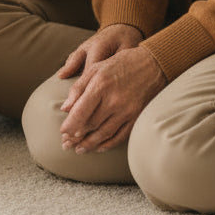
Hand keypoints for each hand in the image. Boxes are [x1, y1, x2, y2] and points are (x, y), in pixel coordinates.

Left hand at [57, 24, 165, 153]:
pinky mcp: (137, 117)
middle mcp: (114, 100)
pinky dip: (108, 144)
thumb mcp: (95, 68)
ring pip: (105, 133)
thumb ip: (78, 88)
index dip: (70, 125)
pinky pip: (121, 136)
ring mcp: (127, 111)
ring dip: (90, 144)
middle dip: (76, 137)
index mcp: (101, 86)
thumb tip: (65, 108)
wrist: (152, 64)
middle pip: (91, 124)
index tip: (62, 133)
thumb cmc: (119, 64)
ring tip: (79, 150)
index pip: (81, 111)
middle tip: (66, 144)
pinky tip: (98, 148)